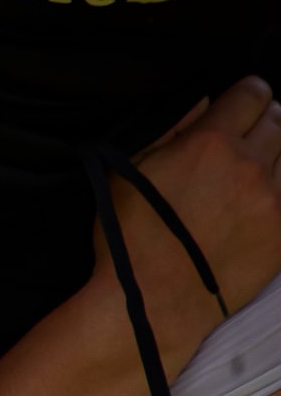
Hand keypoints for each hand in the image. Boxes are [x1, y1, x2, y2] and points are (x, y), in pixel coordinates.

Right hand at [96, 75, 280, 362]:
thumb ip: (169, 130)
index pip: (253, 93)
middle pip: (280, 119)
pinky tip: (261, 200)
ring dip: (277, 155)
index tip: (238, 106)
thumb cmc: (128, 238)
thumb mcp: (128, 174)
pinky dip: (280, 188)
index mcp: (209, 143)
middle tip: (245, 140)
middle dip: (264, 121)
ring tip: (253, 173)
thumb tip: (202, 103)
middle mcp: (250, 164)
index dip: (246, 95)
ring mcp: (273, 199)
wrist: (152, 302)